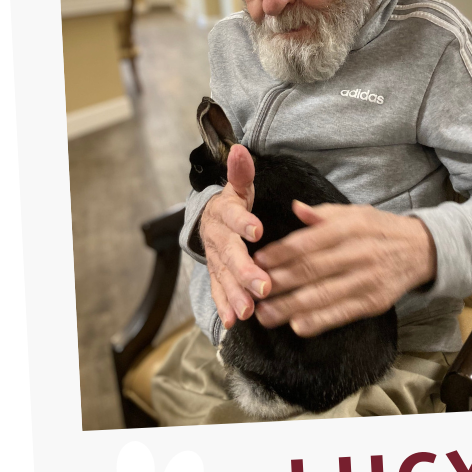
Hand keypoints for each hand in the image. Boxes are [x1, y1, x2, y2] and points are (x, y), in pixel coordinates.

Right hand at [199, 145, 271, 328]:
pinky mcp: (216, 276)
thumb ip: (241, 172)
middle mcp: (218, 238)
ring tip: (247, 310)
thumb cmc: (234, 205)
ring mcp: (215, 260)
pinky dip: (224, 307)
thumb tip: (240, 149)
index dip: (244, 222)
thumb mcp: (238, 186)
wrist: (210, 222)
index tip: (258, 229)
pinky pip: (218, 292)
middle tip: (262, 286)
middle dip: (245, 271)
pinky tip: (232, 321)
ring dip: (235, 295)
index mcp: (225, 213)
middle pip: (230, 254)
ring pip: (224, 278)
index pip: (233, 216)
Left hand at [253, 202, 437, 336]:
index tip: (258, 261)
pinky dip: (319, 321)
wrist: (422, 249)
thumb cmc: (380, 230)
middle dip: (279, 282)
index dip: (281, 253)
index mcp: (352, 227)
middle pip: (312, 270)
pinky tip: (297, 325)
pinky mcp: (375, 302)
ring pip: (323, 295)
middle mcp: (360, 253)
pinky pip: (342, 314)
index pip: (309, 242)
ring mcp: (368, 280)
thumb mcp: (356, 213)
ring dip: (290, 307)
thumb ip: (324, 213)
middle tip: (253, 291)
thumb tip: (296, 208)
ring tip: (265, 314)